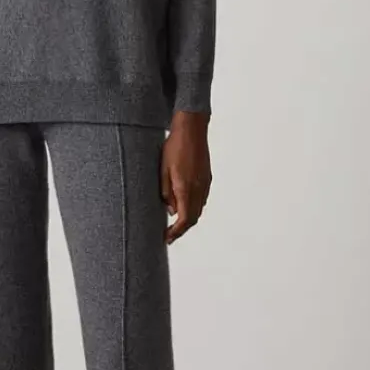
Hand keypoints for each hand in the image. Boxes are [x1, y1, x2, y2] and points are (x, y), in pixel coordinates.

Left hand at [160, 112, 211, 244]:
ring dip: (188, 219)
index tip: (167, 238)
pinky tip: (184, 206)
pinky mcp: (207, 178)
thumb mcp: (163, 170)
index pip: (184, 219)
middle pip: (193, 218)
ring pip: (199, 210)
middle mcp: (198, 189)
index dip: (176, 232)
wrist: (192, 130)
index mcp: (186, 188)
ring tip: (175, 223)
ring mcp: (205, 184)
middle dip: (181, 229)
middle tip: (169, 235)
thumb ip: (166, 192)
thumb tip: (171, 210)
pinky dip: (193, 208)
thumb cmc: (174, 147)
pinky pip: (202, 200)